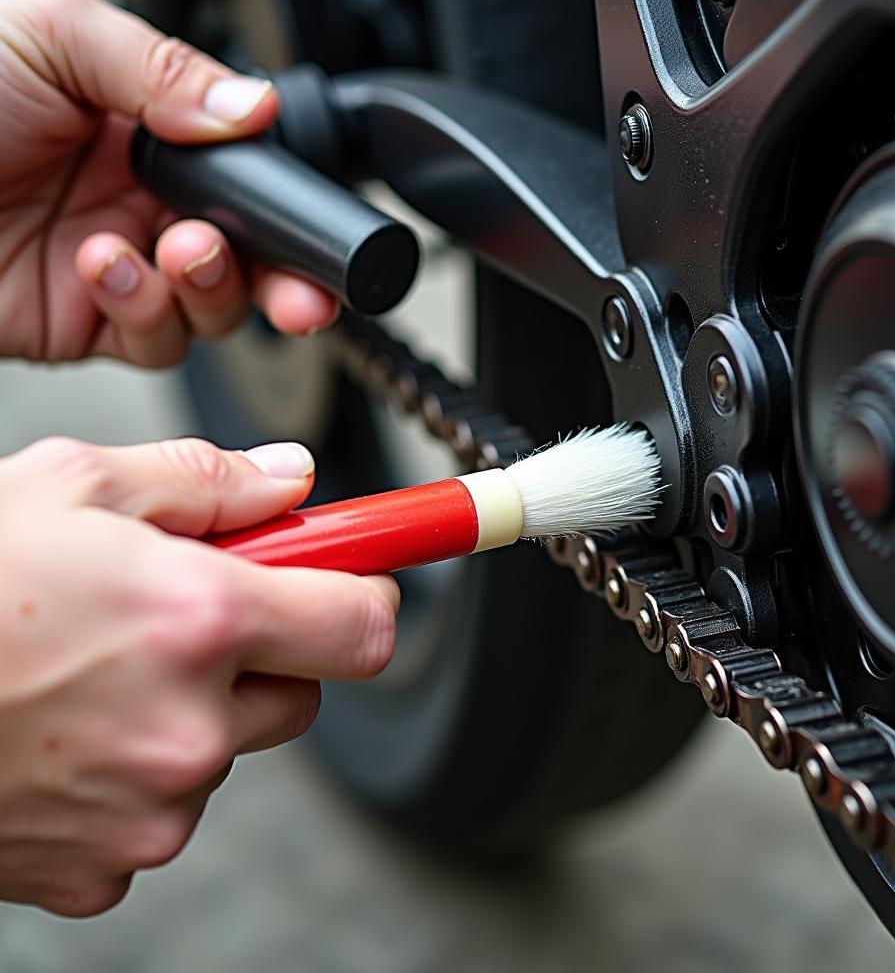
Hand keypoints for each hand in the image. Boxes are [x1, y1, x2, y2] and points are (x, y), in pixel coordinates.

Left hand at [0, 0, 338, 365]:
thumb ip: (164, 70)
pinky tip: (104, 266)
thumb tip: (254, 106)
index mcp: (146, 132)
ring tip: (173, 250)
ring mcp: (119, 268)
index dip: (291, 220)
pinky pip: (153, 338)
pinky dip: (144, 309)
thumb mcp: (52, 37)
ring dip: (207, 289)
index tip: (319, 239)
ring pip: (211, 310)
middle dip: (283, 285)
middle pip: (248, 261)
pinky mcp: (87, 323)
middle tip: (296, 295)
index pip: (247, 184)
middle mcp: (141, 203)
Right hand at [0, 436, 397, 915]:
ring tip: (99, 669)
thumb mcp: (73, 487)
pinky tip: (68, 730)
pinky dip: (138, 770)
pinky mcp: (104, 870)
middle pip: (305, 690)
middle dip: (267, 649)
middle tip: (189, 615)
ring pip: (229, 748)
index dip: (370, 592)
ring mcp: (148, 812)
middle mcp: (190, 728)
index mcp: (199, 622)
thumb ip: (207, 481)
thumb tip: (290, 481)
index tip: (368, 577)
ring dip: (195, 708)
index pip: (365, 624)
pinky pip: (164, 808)